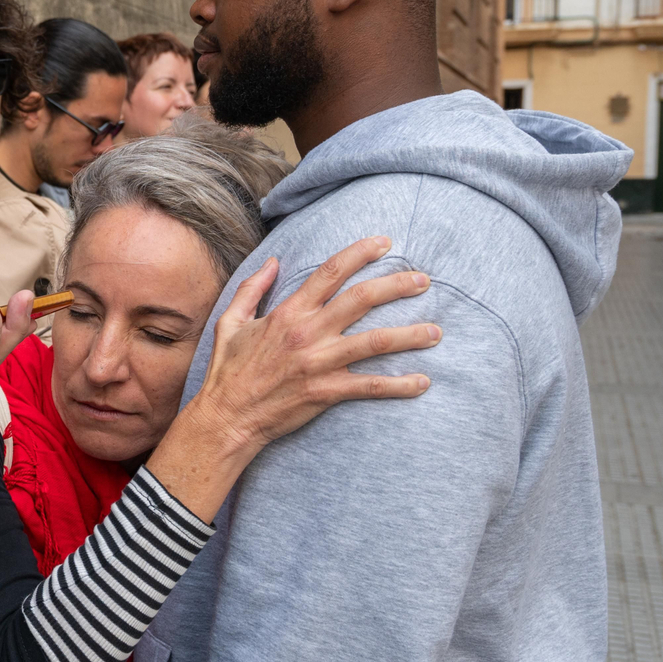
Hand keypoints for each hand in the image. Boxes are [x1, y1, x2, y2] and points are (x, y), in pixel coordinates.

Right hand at [148, 236, 438, 521]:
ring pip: (375, 341)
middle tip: (424, 280)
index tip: (385, 243)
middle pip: (362, 299)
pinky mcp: (326, 392)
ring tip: (436, 332)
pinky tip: (422, 382)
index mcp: (288, 312)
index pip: (330, 272)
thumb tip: (274, 260)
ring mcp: (319, 363)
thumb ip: (253, 288)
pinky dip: (399, 385)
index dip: (360, 253)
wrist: (226, 418)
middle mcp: (307, 333)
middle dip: (397, 285)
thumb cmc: (227, 371)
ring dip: (410, 335)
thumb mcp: (231, 321)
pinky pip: (370, 386)